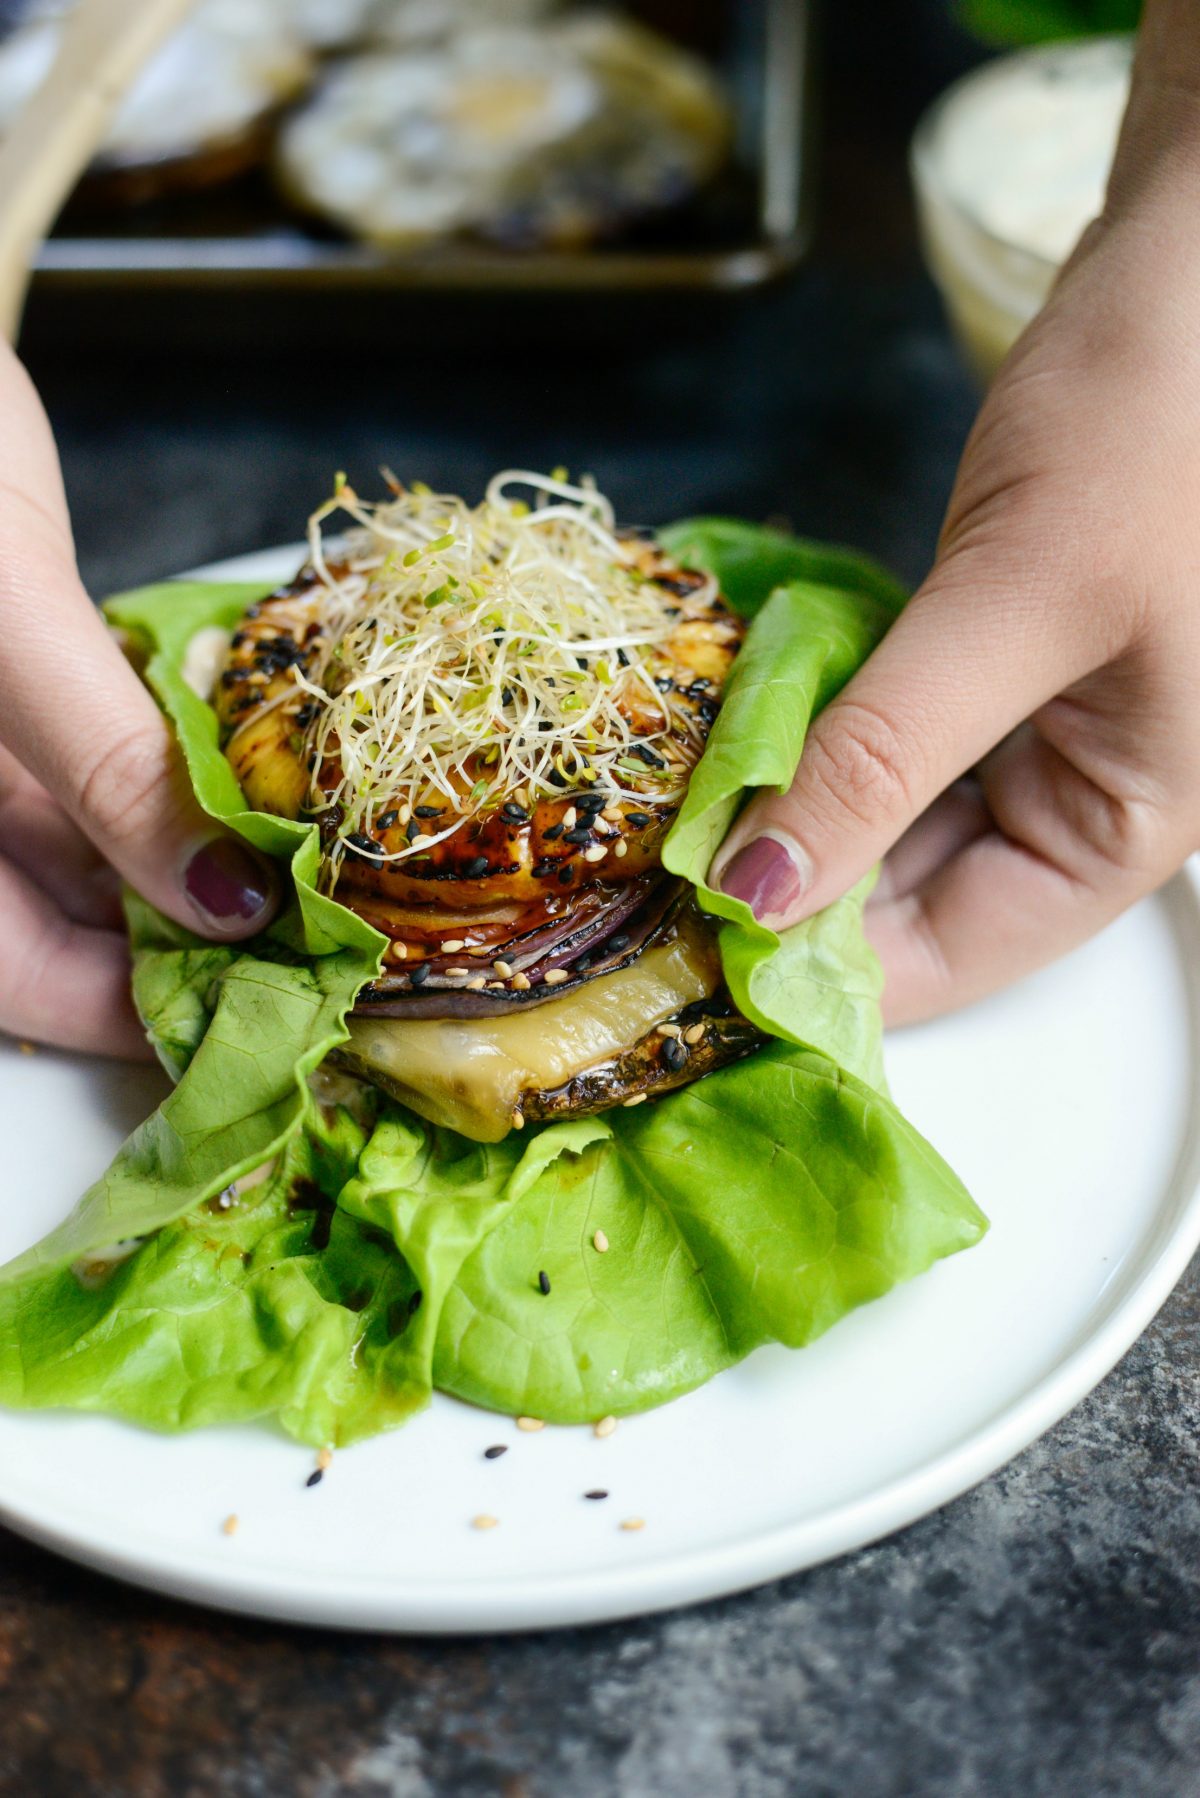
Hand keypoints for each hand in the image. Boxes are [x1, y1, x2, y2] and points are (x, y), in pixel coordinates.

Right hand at [0, 343, 277, 1057]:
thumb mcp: (2, 626)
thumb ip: (106, 767)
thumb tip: (227, 905)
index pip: (22, 984)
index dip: (140, 1020)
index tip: (275, 1019)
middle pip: (63, 935)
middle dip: (188, 953)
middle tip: (323, 958)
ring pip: (92, 863)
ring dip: (197, 879)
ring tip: (317, 891)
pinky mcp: (15, 699)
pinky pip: (103, 779)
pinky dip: (178, 798)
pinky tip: (257, 803)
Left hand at [711, 5, 1199, 1024]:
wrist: (1196, 257)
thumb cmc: (1155, 424)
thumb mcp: (1015, 604)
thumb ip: (883, 756)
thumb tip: (755, 893)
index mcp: (1131, 823)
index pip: (957, 957)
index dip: (825, 968)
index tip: (692, 951)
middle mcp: (1088, 794)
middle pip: (918, 895)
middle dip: (793, 883)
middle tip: (656, 878)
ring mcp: (1042, 726)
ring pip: (893, 814)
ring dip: (794, 807)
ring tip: (680, 810)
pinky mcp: (996, 657)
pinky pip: (893, 730)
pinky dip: (819, 731)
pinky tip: (743, 730)